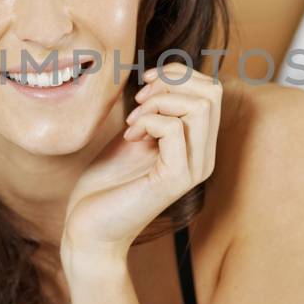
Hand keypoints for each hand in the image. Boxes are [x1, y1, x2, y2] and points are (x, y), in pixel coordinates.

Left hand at [61, 63, 221, 260]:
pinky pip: (174, 129)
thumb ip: (155, 109)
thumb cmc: (108, 183)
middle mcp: (204, 158)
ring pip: (200, 107)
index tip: (145, 86)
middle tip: (138, 101)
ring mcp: (193, 170)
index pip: (212, 91)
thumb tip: (165, 75)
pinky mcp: (175, 180)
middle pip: (212, 93)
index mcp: (198, 146)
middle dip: (171, 83)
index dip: (178, 74)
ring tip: (132, 121)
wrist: (90, 229)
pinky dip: (147, 120)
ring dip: (158, 101)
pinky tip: (130, 136)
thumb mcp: (135, 133)